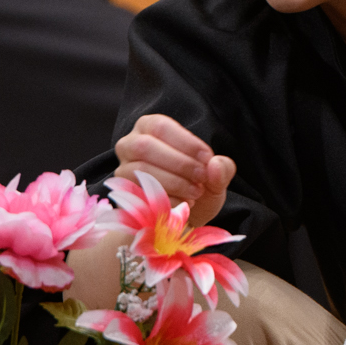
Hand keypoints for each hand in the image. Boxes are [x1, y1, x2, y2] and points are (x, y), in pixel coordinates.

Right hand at [113, 112, 236, 226]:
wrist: (184, 218)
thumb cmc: (196, 186)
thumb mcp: (215, 177)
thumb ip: (222, 169)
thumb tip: (215, 164)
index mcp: (150, 127)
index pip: (162, 127)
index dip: (186, 142)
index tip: (207, 159)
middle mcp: (130, 144)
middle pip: (146, 146)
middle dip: (179, 163)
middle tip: (201, 178)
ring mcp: (123, 168)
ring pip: (141, 170)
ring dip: (172, 182)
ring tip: (195, 193)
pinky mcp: (123, 193)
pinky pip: (138, 193)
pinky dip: (165, 199)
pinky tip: (183, 204)